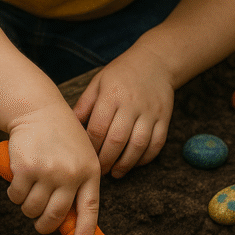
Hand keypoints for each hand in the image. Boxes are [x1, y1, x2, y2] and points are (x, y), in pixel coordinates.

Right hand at [6, 100, 100, 234]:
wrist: (39, 110)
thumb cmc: (61, 136)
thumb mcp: (82, 156)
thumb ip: (80, 183)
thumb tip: (73, 219)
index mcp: (89, 172)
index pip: (90, 208)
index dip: (86, 232)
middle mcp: (71, 174)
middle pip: (55, 216)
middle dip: (45, 225)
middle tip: (40, 222)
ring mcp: (48, 172)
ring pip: (33, 209)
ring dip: (28, 208)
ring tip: (30, 193)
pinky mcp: (26, 169)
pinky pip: (17, 196)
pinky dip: (15, 195)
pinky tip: (19, 182)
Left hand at [73, 48, 174, 177]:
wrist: (155, 62)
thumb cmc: (120, 74)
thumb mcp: (98, 83)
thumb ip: (84, 106)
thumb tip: (70, 130)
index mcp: (111, 95)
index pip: (98, 128)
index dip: (91, 148)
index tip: (85, 158)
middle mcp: (132, 104)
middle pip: (117, 140)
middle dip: (106, 160)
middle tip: (99, 172)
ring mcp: (150, 112)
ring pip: (139, 145)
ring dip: (126, 163)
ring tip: (115, 173)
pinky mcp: (165, 117)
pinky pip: (157, 143)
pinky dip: (146, 157)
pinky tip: (135, 163)